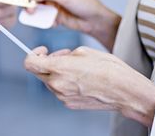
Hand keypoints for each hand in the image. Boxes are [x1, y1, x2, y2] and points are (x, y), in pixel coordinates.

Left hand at [24, 46, 154, 126]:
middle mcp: (57, 84)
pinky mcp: (69, 103)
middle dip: (47, 62)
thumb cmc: (108, 68)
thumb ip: (64, 54)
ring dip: (56, 73)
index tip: (42, 51)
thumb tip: (58, 57)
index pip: (30, 63)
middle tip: (62, 56)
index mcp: (58, 68)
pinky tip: (80, 79)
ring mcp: (62, 96)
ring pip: (49, 81)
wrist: (124, 90)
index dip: (33, 54)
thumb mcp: (83, 51)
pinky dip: (64, 83)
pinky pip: (60, 90)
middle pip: (39, 72)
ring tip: (75, 68)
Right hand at [25, 0, 120, 50]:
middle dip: (32, 6)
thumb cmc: (84, 3)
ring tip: (46, 18)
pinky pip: (43, 17)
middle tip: (31, 12)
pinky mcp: (53, 13)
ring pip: (37, 9)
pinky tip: (55, 22)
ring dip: (39, 15)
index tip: (22, 1)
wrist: (94, 20)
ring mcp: (52, 2)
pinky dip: (46, 20)